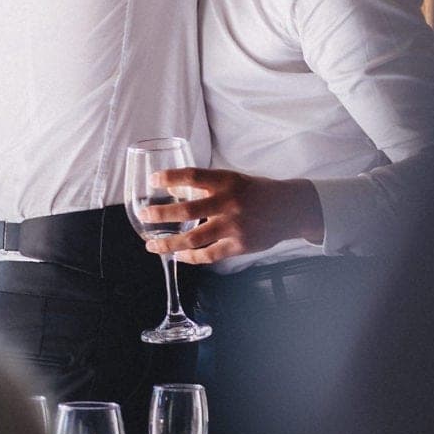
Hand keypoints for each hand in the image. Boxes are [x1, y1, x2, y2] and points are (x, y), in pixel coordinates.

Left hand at [136, 168, 325, 264]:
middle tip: (143, 215)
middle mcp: (229, 203)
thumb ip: (205, 185)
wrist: (290, 209)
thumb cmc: (255, 191)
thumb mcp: (232, 179)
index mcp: (226, 181)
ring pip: (194, 238)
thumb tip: (172, 191)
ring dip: (169, 244)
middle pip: (187, 210)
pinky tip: (178, 256)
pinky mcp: (240, 245)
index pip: (193, 176)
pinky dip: (191, 257)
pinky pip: (209, 255)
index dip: (171, 178)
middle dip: (161, 214)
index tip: (153, 180)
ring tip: (151, 245)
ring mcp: (234, 226)